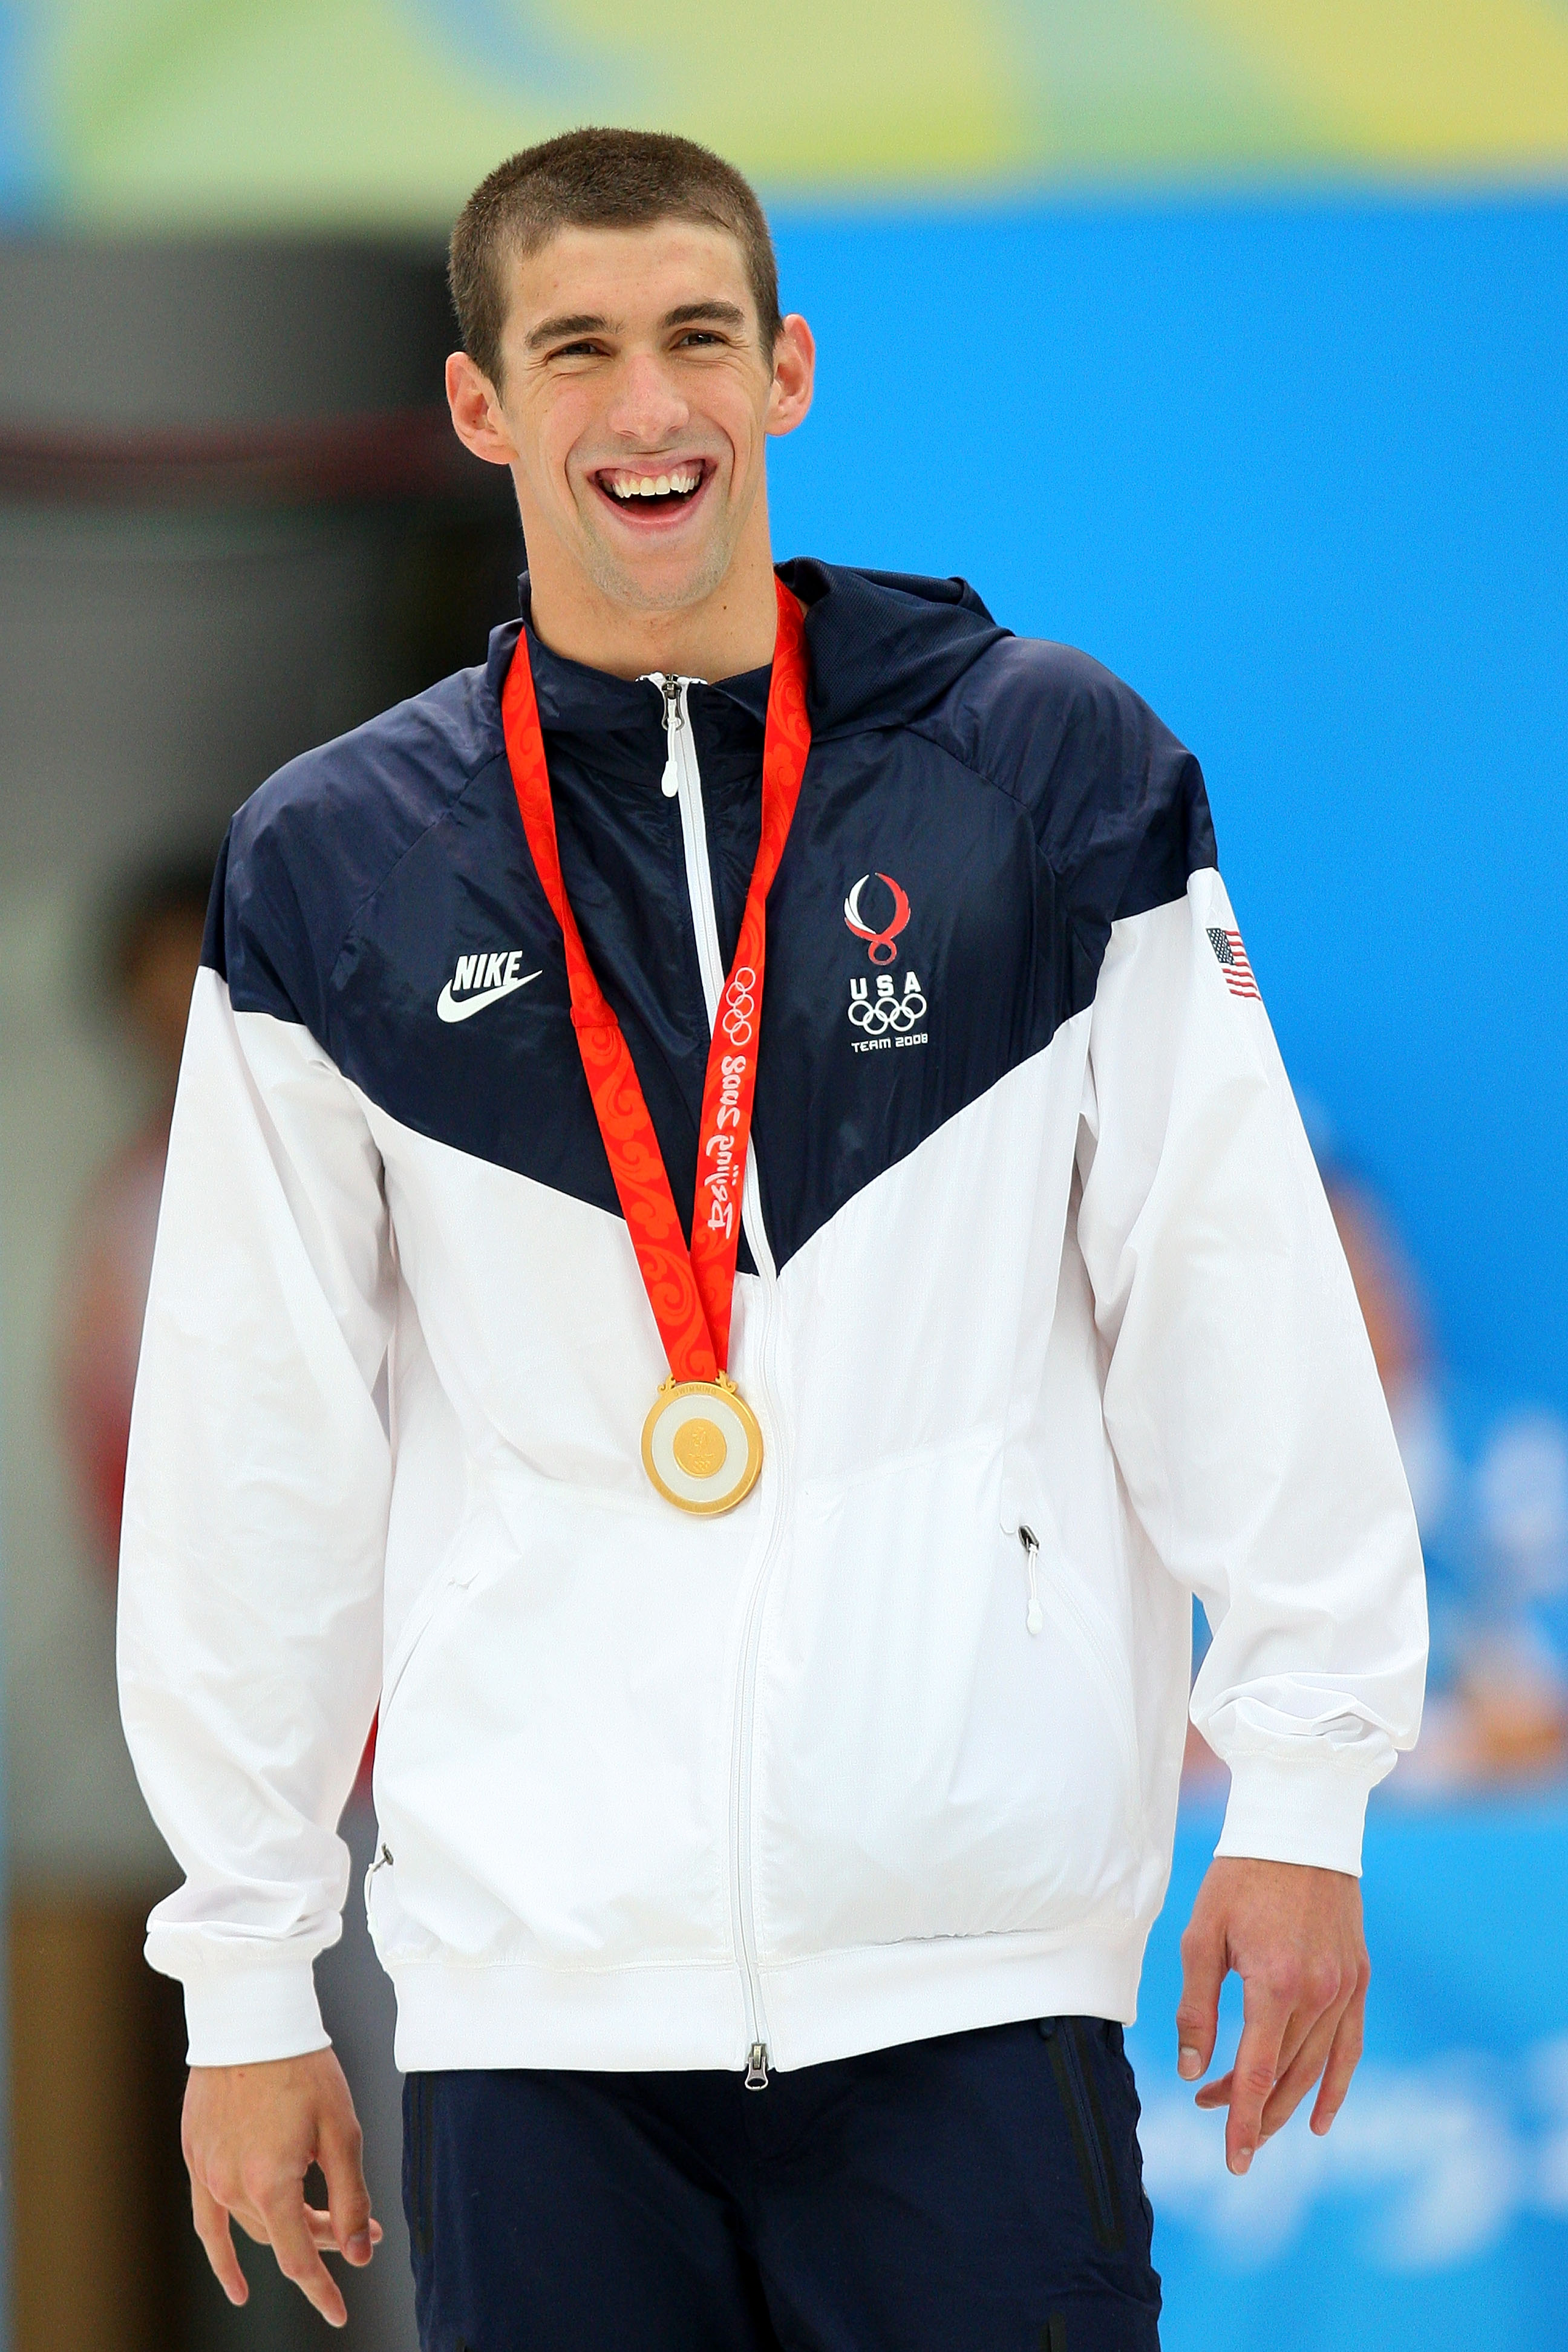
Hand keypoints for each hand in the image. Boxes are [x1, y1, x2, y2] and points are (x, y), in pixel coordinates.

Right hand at [182, 2049, 381, 2327]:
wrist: (250, 2018)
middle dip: (323, 2238)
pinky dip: (222, 2254)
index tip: (340, 2311)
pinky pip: (208, 2221)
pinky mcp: (195, 2158)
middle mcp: (233, 2186)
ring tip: (324, 2220)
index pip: (300, 2257)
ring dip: (288, 2230)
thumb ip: (350, 2197)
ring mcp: (208, 2175)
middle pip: (282, 2236)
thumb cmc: (302, 2066)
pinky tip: (237, 2283)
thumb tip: (358, 2252)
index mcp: (271, 2183)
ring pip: (251, 2226)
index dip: (322, 2289)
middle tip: (358, 2229)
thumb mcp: (341, 2130)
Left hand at [1176, 1857, 1369, 2175]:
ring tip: (1253, 2119)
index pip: (1257, 2072)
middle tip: (1217, 2119)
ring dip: (1285, 2101)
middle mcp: (1318, 1993)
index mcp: (1275, 1982)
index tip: (1234, 2160)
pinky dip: (1335, 2086)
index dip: (1243, 2119)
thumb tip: (1193, 2069)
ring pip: (1316, 2067)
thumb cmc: (1240, 1877)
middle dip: (1252, 2108)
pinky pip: (1351, 2047)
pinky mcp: (1359, 1980)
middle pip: (1285, 2075)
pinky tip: (1319, 2117)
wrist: (1298, 1829)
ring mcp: (1345, 1988)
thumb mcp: (1202, 1935)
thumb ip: (1197, 2006)